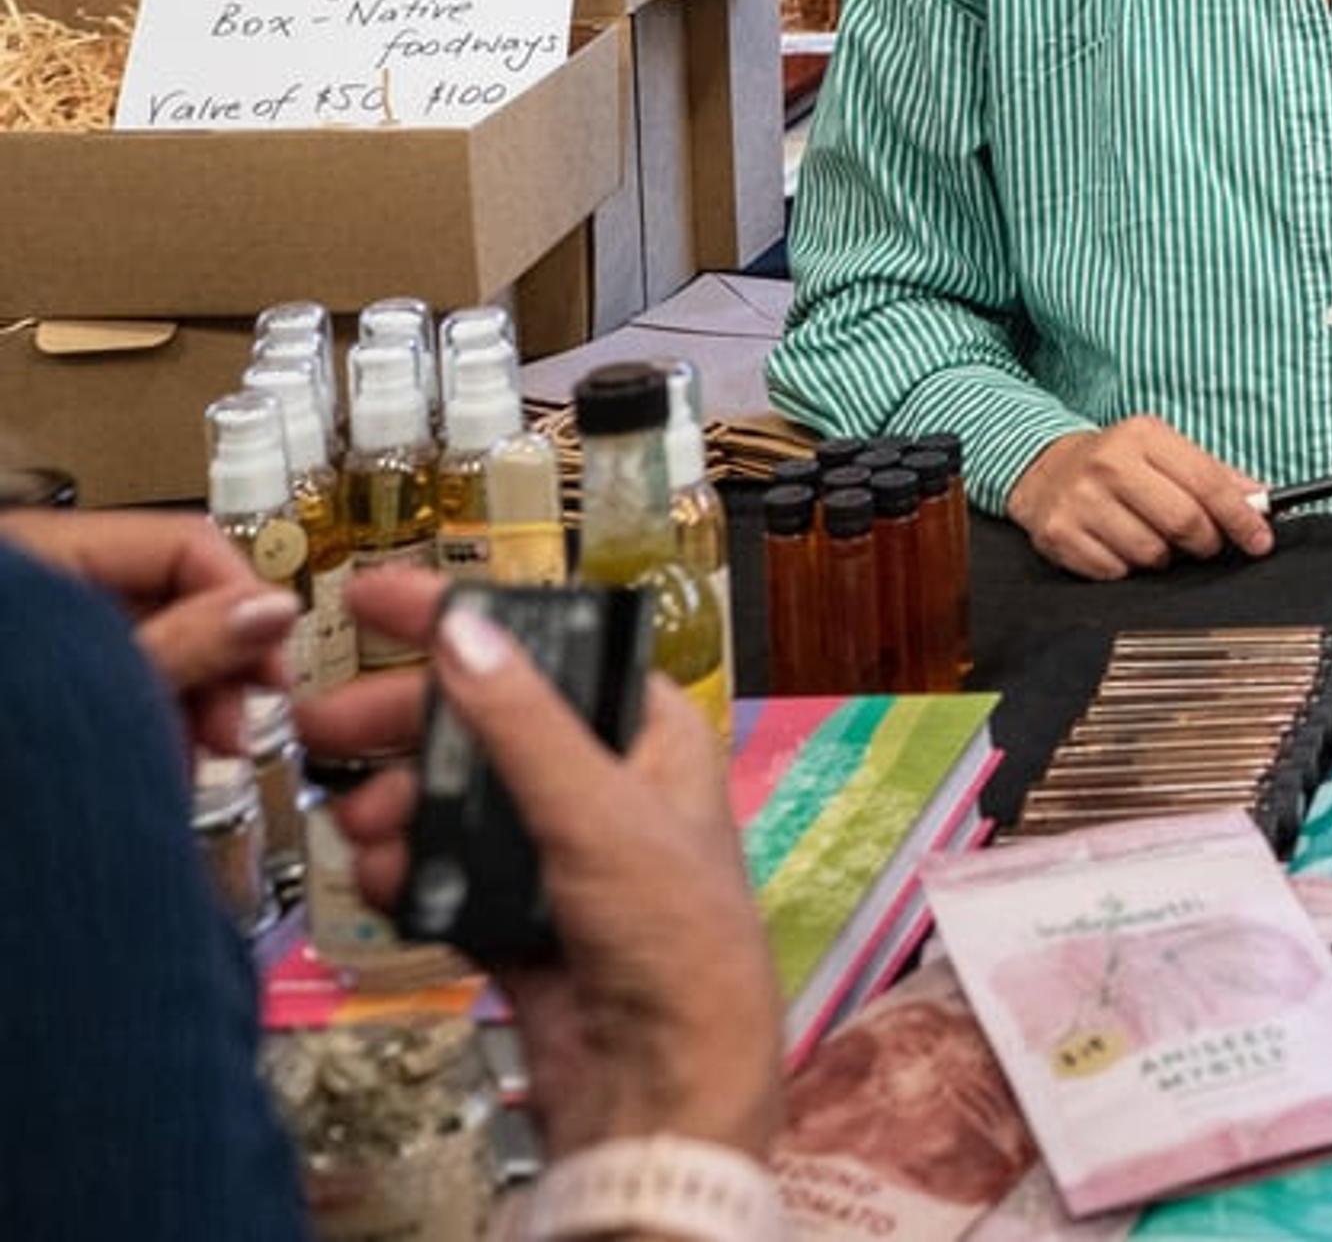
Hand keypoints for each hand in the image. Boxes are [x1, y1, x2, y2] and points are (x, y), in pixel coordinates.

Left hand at [0, 507, 295, 756]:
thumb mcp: (95, 684)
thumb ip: (187, 646)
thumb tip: (275, 610)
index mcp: (47, 552)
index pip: (186, 543)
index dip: (245, 600)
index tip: (275, 664)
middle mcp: (48, 583)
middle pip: (173, 599)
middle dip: (219, 669)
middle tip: (239, 728)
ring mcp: (45, 636)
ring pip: (151, 648)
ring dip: (191, 705)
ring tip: (201, 758)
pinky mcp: (44, 679)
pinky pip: (116, 682)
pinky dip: (148, 718)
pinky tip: (163, 758)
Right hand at [302, 568, 782, 1157]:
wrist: (664, 1078)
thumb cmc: (668, 930)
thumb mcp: (597, 810)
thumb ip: (523, 723)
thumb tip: (464, 630)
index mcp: (650, 734)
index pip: (551, 650)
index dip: (464, 620)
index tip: (374, 596)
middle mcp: (605, 784)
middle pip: (484, 726)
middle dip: (404, 726)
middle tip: (320, 727)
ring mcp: (557, 854)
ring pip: (456, 805)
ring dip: (398, 807)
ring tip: (362, 828)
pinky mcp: (519, 919)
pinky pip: (446, 878)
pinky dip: (411, 877)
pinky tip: (387, 886)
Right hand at [1005, 417, 1273, 579]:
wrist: (1046, 470)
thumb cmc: (1119, 464)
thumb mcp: (1165, 452)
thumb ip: (1216, 475)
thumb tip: (1262, 500)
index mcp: (1144, 436)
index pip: (1208, 483)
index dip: (1241, 518)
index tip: (1259, 540)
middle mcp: (1109, 463)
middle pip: (1183, 522)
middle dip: (1205, 542)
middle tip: (1205, 543)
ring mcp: (1080, 500)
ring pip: (1151, 554)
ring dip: (1163, 556)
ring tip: (1152, 536)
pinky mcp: (1059, 534)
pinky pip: (1116, 572)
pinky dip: (1127, 568)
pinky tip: (1119, 545)